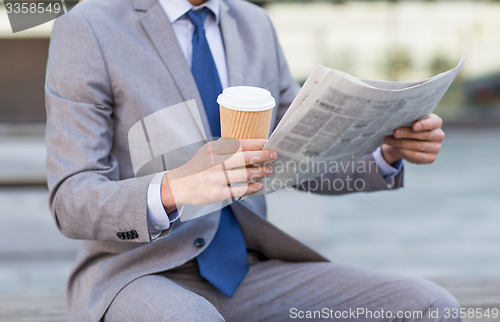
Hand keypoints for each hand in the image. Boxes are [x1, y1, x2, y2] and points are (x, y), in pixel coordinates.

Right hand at [161, 139, 276, 211]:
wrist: (179, 185)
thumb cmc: (199, 167)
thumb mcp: (208, 152)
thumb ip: (227, 148)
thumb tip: (253, 147)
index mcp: (214, 149)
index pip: (240, 143)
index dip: (257, 143)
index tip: (269, 143)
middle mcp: (215, 162)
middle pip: (245, 157)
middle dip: (263, 155)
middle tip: (273, 155)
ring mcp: (216, 178)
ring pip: (245, 174)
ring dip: (260, 172)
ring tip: (268, 170)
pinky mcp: (217, 193)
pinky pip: (240, 190)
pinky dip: (252, 187)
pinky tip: (258, 184)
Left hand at [381, 113, 444, 164]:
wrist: (405, 141)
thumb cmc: (407, 127)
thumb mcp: (408, 121)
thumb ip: (407, 120)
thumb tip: (396, 123)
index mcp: (436, 122)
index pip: (433, 123)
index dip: (424, 125)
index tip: (414, 126)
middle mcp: (439, 135)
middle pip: (423, 135)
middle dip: (407, 134)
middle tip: (395, 132)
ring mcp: (436, 147)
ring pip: (418, 146)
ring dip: (401, 143)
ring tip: (390, 140)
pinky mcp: (431, 158)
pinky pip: (416, 156)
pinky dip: (404, 152)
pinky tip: (396, 148)